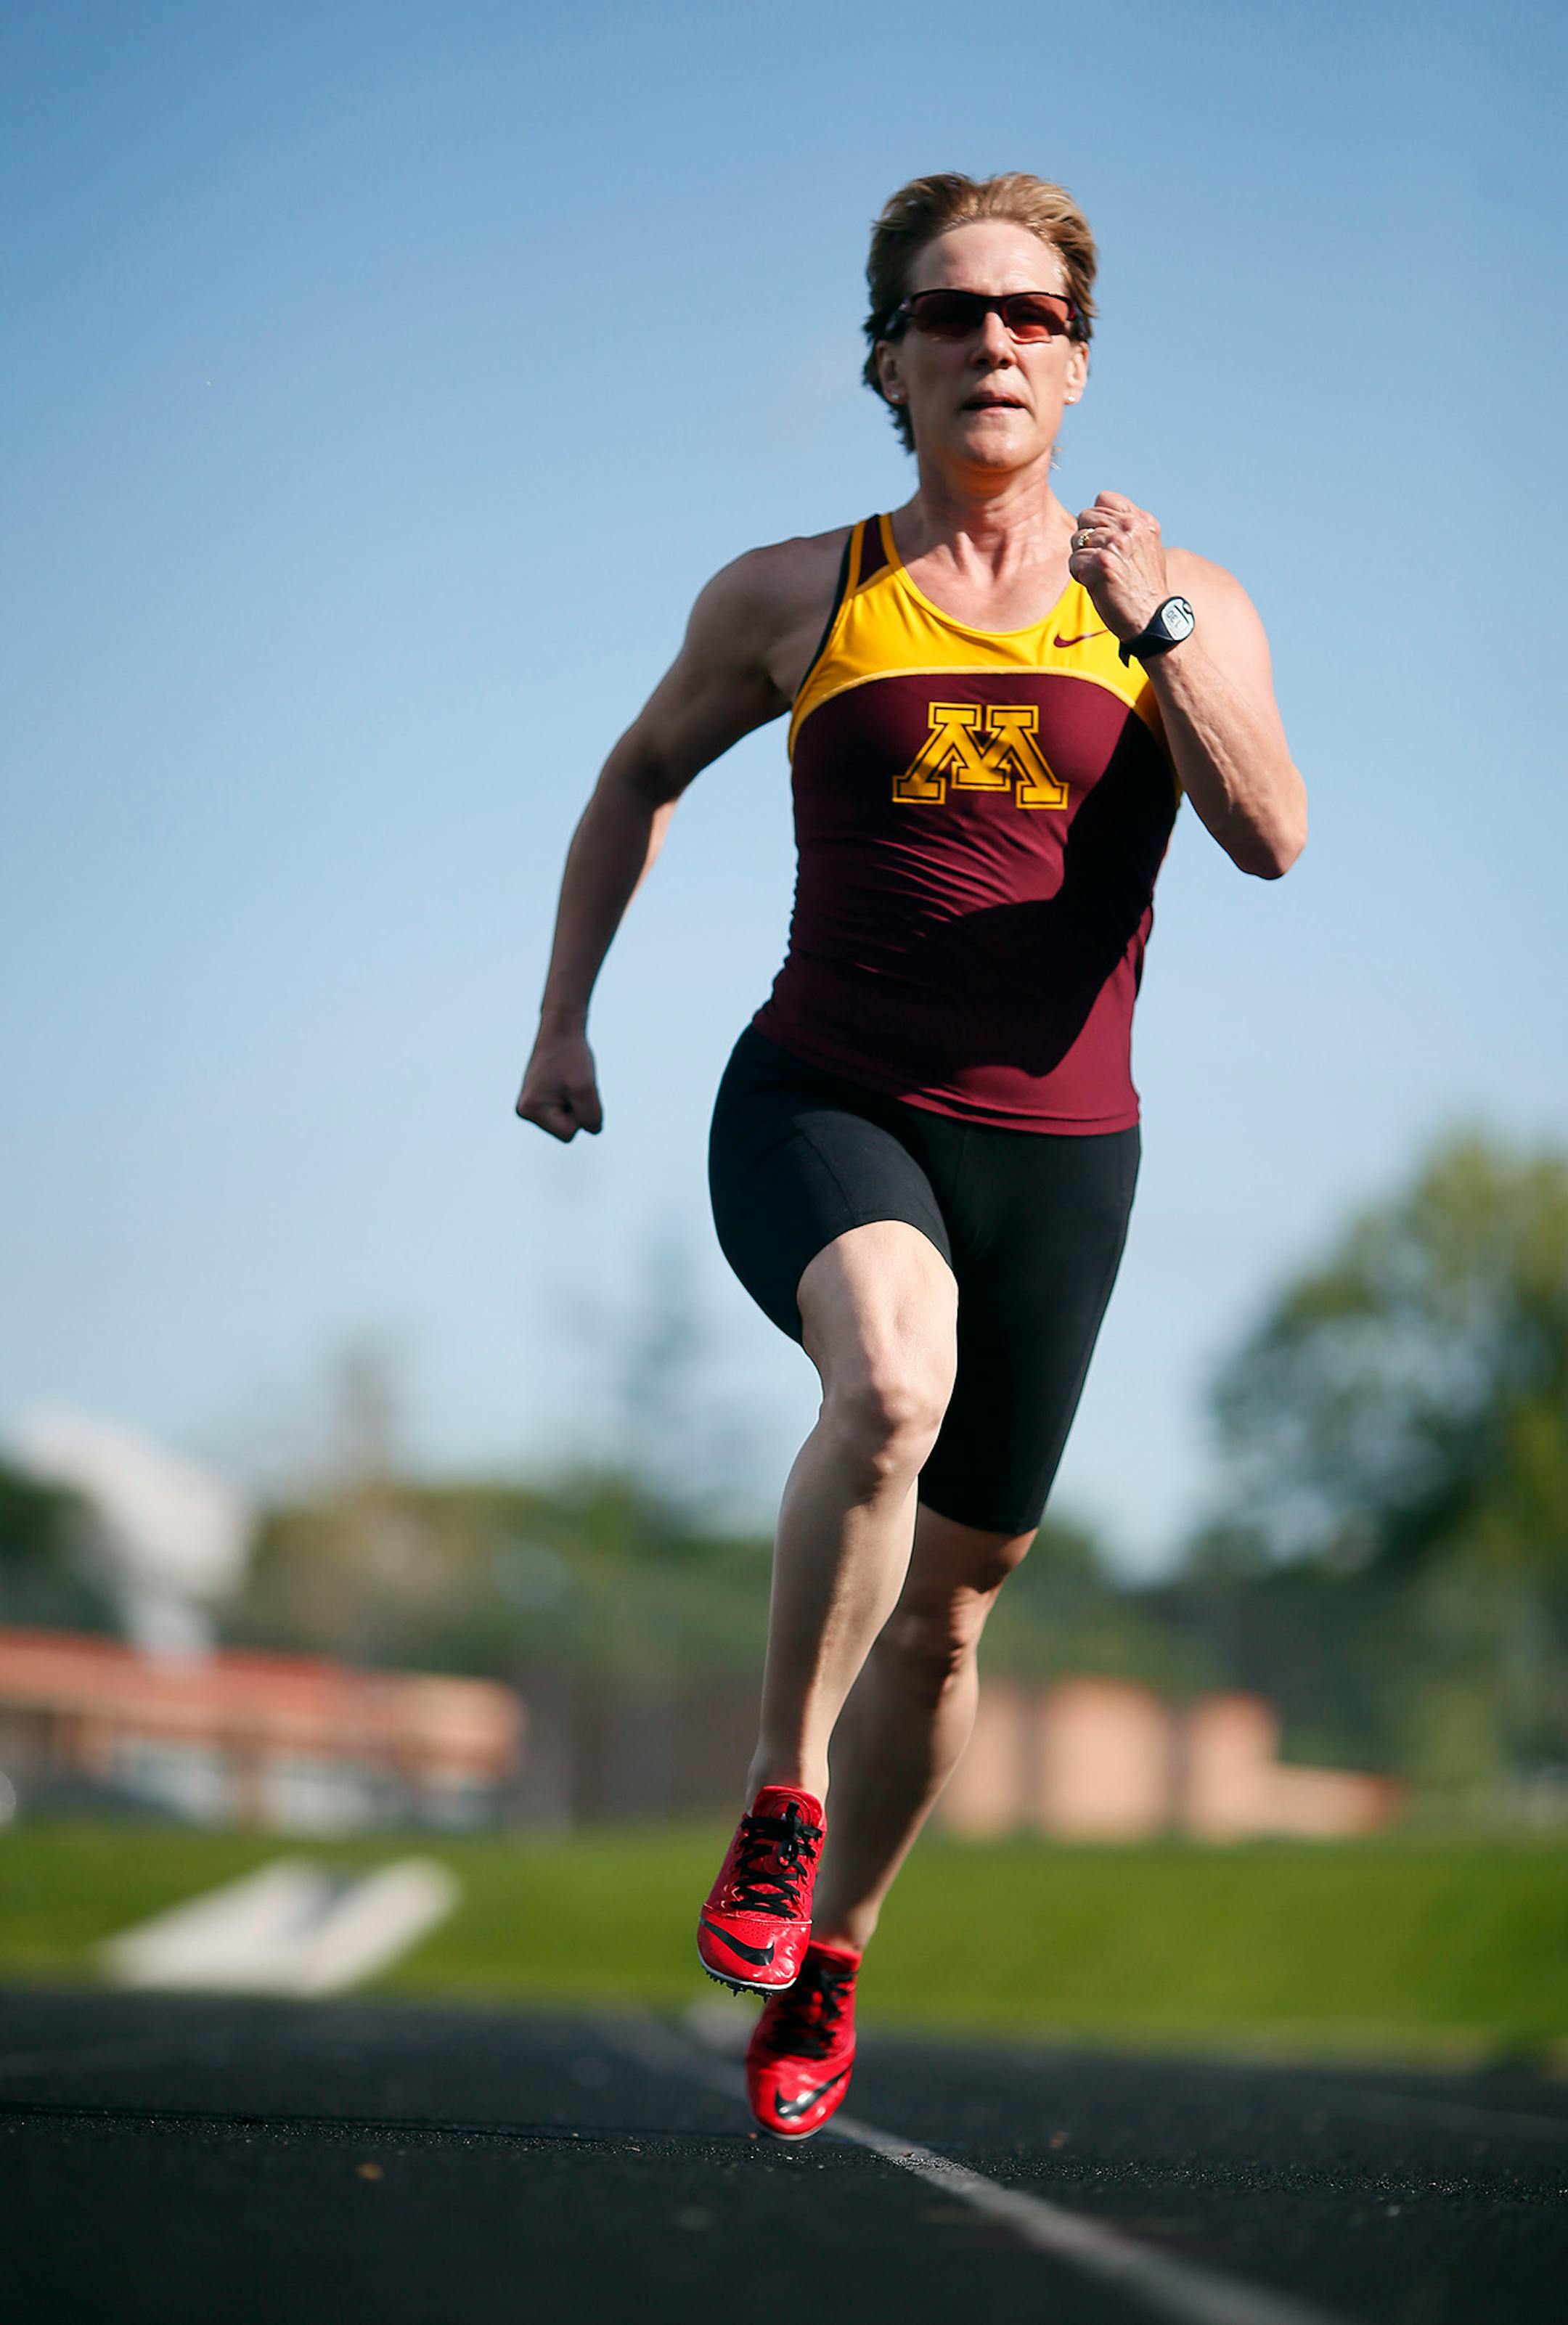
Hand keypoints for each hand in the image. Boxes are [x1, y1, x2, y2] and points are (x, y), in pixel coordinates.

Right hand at [515, 1025, 602, 1140]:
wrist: (561, 1028)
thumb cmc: (572, 1055)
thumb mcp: (586, 1089)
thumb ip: (591, 1117)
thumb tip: (592, 1129)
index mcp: (530, 1110)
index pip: (568, 1133)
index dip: (580, 1112)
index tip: (574, 1087)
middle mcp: (525, 1110)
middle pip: (566, 1129)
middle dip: (577, 1108)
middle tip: (572, 1081)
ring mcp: (531, 1104)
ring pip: (567, 1119)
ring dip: (576, 1101)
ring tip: (568, 1079)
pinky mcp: (539, 1097)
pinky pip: (565, 1109)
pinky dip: (572, 1096)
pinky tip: (565, 1079)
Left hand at [1067, 491, 1168, 641]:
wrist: (1151, 618)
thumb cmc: (1143, 586)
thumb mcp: (1146, 547)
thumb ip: (1127, 527)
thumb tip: (1096, 511)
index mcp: (1141, 521)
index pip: (1103, 498)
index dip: (1097, 519)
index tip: (1107, 540)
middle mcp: (1130, 528)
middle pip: (1085, 516)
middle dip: (1087, 539)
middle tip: (1103, 561)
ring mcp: (1115, 545)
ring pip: (1077, 539)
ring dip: (1083, 559)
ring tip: (1103, 574)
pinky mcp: (1101, 565)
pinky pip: (1074, 561)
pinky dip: (1080, 575)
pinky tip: (1097, 585)